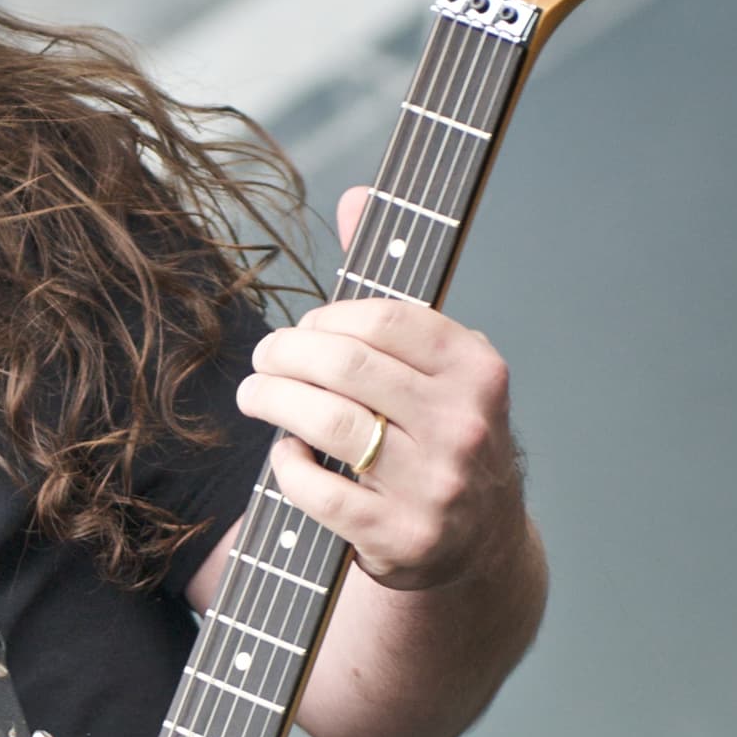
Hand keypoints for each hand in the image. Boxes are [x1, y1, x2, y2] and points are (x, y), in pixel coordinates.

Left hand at [234, 187, 524, 591]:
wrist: (480, 542)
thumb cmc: (442, 433)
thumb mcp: (439, 363)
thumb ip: (394, 284)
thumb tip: (357, 194)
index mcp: (477, 370)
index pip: (383, 320)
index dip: (325, 319)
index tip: (302, 330)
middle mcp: (464, 425)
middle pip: (347, 367)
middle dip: (285, 356)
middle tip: (262, 360)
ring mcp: (435, 486)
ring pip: (330, 424)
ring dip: (275, 402)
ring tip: (257, 397)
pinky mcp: (400, 537)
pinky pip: (320, 491)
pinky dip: (289, 467)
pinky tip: (286, 455)